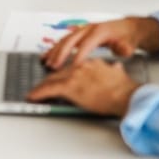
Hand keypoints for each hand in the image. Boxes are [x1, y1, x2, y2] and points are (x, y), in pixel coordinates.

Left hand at [26, 59, 141, 116]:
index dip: (63, 70)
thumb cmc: (125, 89)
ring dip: (42, 86)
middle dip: (49, 77)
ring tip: (34, 92)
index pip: (72, 66)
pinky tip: (32, 96)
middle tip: (41, 83)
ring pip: (52, 79)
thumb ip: (114, 69)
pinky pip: (49, 89)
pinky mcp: (69, 86)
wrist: (126, 95)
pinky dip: (38, 93)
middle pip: (59, 71)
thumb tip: (116, 67)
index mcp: (91, 62)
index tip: (58, 73)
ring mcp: (73, 75)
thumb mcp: (119, 73)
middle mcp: (80, 65)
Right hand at [41, 16, 158, 68]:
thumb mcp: (129, 43)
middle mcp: (88, 29)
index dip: (79, 55)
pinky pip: (64, 40)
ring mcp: (82, 31)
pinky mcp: (79, 34)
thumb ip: (124, 48)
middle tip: (54, 66)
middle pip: (70, 40)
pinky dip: (55, 48)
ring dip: (55, 51)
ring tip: (47, 62)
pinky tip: (47, 56)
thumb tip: (121, 50)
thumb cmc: (126, 36)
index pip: (86, 44)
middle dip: (61, 54)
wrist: (127, 28)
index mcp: (100, 31)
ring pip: (64, 40)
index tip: (73, 67)